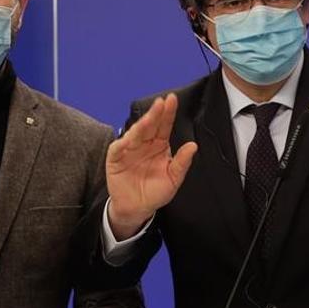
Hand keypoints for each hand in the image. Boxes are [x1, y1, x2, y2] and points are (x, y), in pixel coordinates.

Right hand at [105, 93, 197, 238]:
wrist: (138, 208)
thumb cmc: (155, 192)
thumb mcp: (173, 178)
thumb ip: (182, 163)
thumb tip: (193, 146)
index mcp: (159, 145)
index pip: (164, 125)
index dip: (168, 112)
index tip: (172, 99)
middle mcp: (144, 143)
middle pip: (150, 125)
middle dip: (155, 113)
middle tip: (161, 102)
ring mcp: (129, 149)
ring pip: (135, 133)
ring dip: (142, 125)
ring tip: (150, 117)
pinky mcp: (115, 158)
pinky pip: (118, 148)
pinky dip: (123, 143)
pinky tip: (130, 138)